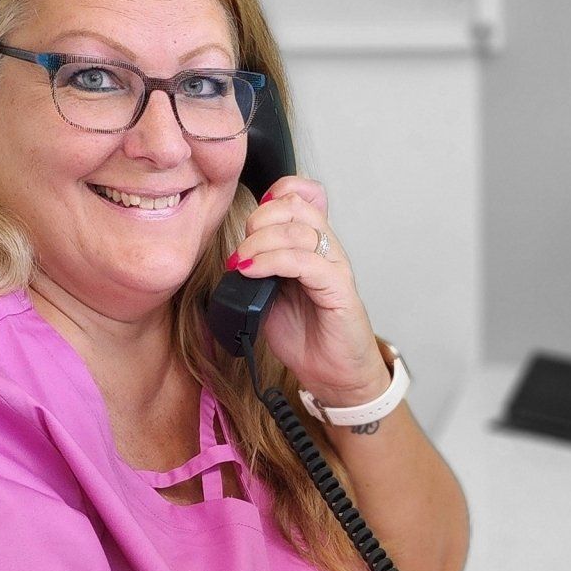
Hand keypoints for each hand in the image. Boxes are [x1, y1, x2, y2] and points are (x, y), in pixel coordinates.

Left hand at [230, 173, 387, 406]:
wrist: (333, 375)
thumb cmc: (306, 336)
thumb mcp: (269, 295)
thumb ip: (258, 269)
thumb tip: (231, 255)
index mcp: (311, 246)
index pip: (301, 195)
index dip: (274, 195)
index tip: (250, 220)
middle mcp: (326, 250)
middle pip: (294, 207)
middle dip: (258, 221)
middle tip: (241, 250)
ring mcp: (335, 268)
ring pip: (298, 230)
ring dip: (260, 243)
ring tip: (241, 264)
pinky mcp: (339, 289)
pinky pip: (306, 262)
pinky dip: (273, 262)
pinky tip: (252, 271)